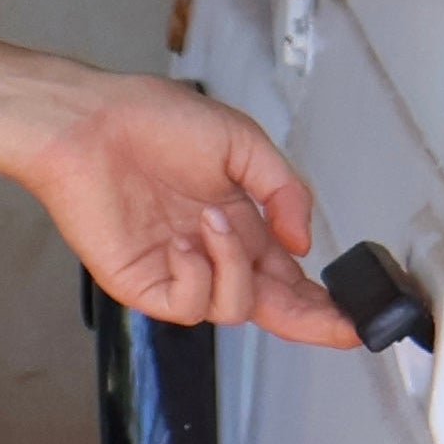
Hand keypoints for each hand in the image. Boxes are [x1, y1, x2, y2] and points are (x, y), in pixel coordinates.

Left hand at [18, 67, 353, 345]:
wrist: (88, 123)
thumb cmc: (151, 121)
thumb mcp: (241, 142)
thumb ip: (282, 191)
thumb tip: (303, 243)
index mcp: (239, 223)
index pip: (287, 275)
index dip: (321, 301)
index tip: (356, 318)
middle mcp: (212, 253)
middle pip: (269, 306)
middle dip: (309, 318)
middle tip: (337, 322)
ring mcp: (178, 272)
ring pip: (233, 309)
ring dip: (234, 266)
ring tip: (211, 220)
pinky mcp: (142, 284)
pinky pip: (188, 306)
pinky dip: (196, 275)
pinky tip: (183, 242)